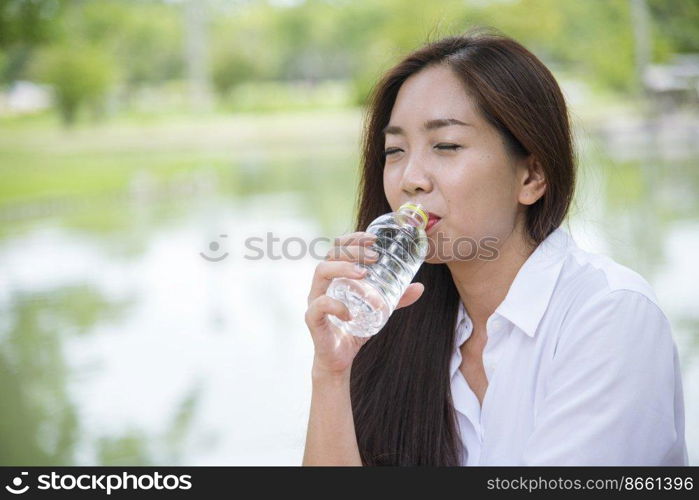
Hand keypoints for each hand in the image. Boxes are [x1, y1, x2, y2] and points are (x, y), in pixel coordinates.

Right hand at [304, 231, 424, 377]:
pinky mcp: (312, 318)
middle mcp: (322, 284)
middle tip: (374, 256)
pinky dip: (335, 305)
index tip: (373, 239)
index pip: (338, 248)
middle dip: (352, 249)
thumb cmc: (355, 328)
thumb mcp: (379, 310)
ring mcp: (314, 299)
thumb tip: (420, 287)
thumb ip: (396, 298)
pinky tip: (350, 313)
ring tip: (364, 274)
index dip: (354, 239)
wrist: (340, 359)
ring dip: (343, 268)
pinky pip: (319, 305)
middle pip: (330, 254)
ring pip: (321, 271)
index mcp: (335, 276)